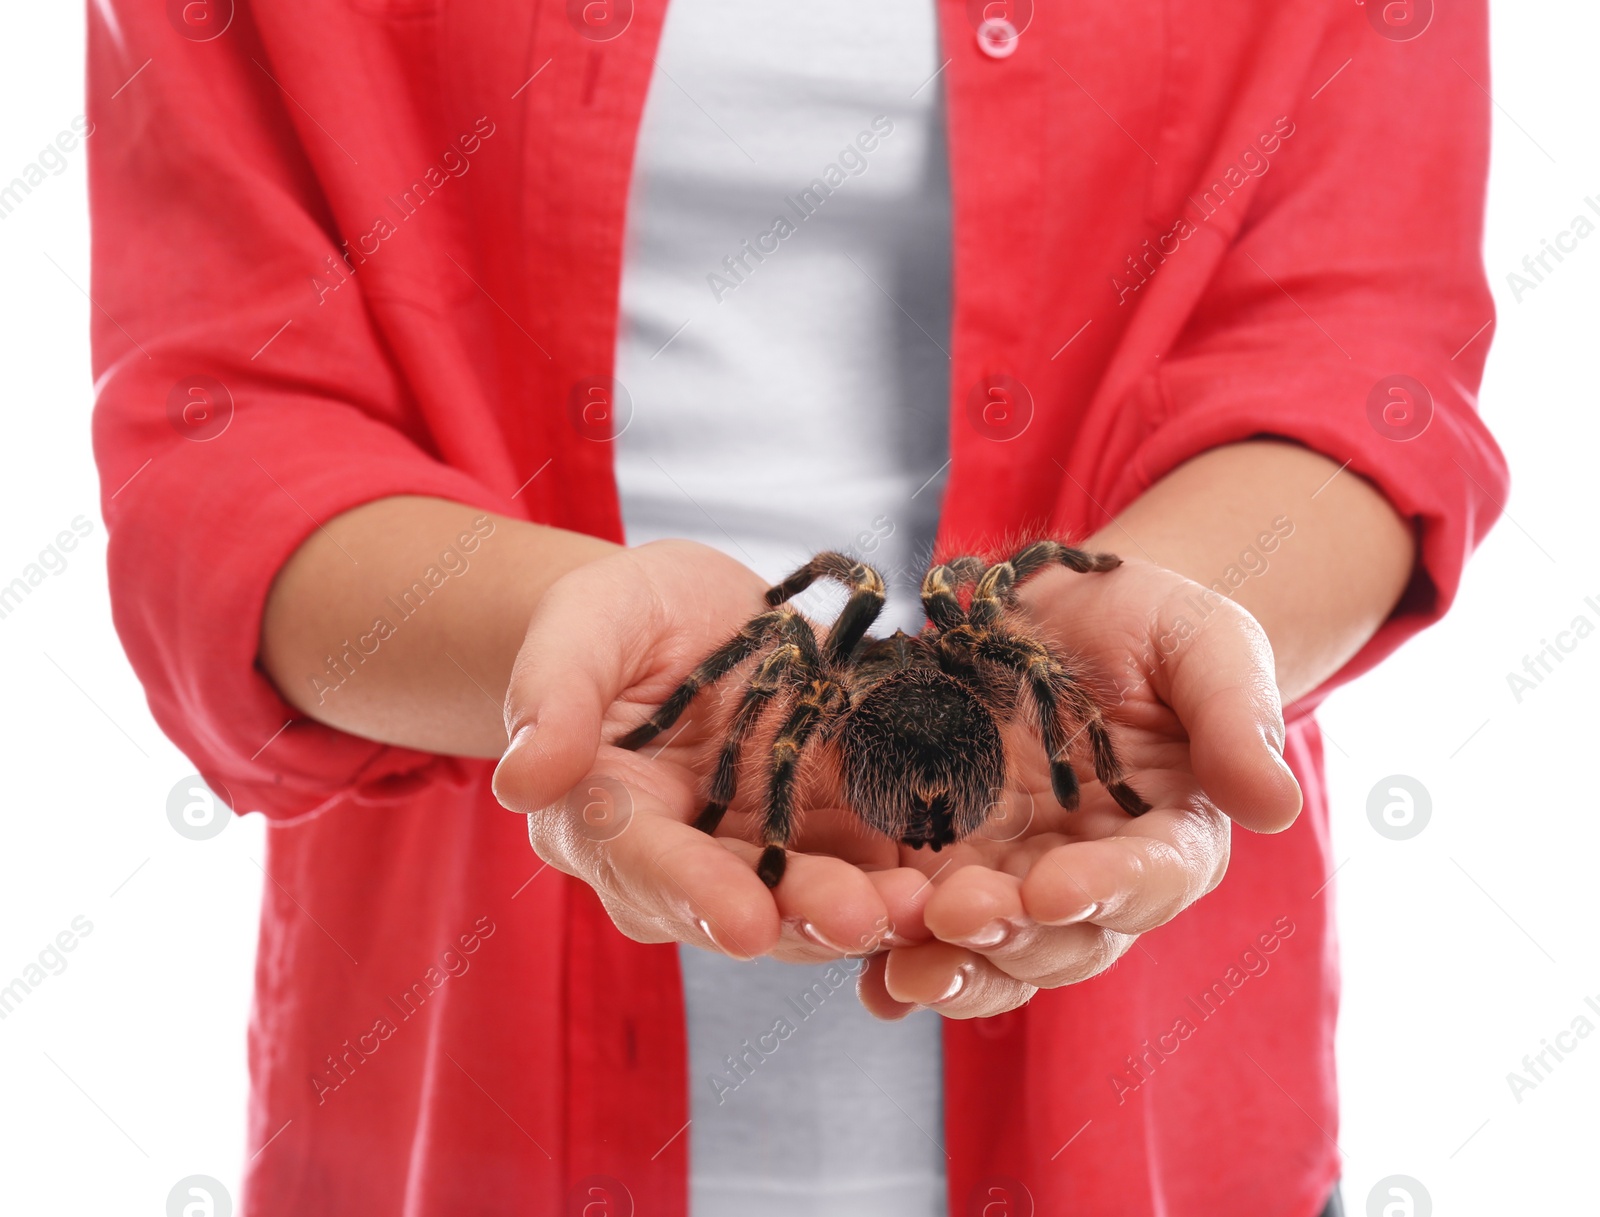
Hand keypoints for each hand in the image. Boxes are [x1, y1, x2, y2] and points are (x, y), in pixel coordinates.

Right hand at [490, 540, 929, 962]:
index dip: (693, 893)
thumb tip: (520, 779)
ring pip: (814, 897)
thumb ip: (553, 692)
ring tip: (926, 904)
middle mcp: (687, 857)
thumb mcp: (583, 625)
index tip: (744, 922)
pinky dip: (911, 871)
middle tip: (863, 920)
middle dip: (803, 915)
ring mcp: (765, 850)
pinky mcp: (832, 827)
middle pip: (742, 901)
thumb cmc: (618, 617)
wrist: (691, 617)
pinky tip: (960, 872)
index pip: (646, 864)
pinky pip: (873, 859)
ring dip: (869, 910)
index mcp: (606, 821)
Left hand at [856, 556, 1302, 1019]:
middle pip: (1069, 937)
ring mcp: (1018, 875)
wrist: (1059, 610)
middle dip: (1013, 934)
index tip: (1055, 886)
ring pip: (998, 951)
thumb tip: (1277, 807)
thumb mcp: (1205, 641)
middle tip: (955, 913)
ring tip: (902, 960)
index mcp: (1175, 830)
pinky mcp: (948, 861)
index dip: (1108, 887)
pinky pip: (927, 929)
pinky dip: (899, 959)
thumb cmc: (1151, 622)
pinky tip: (869, 984)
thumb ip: (1237, 716)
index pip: (1154, 876)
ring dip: (953, 964)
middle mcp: (1098, 873)